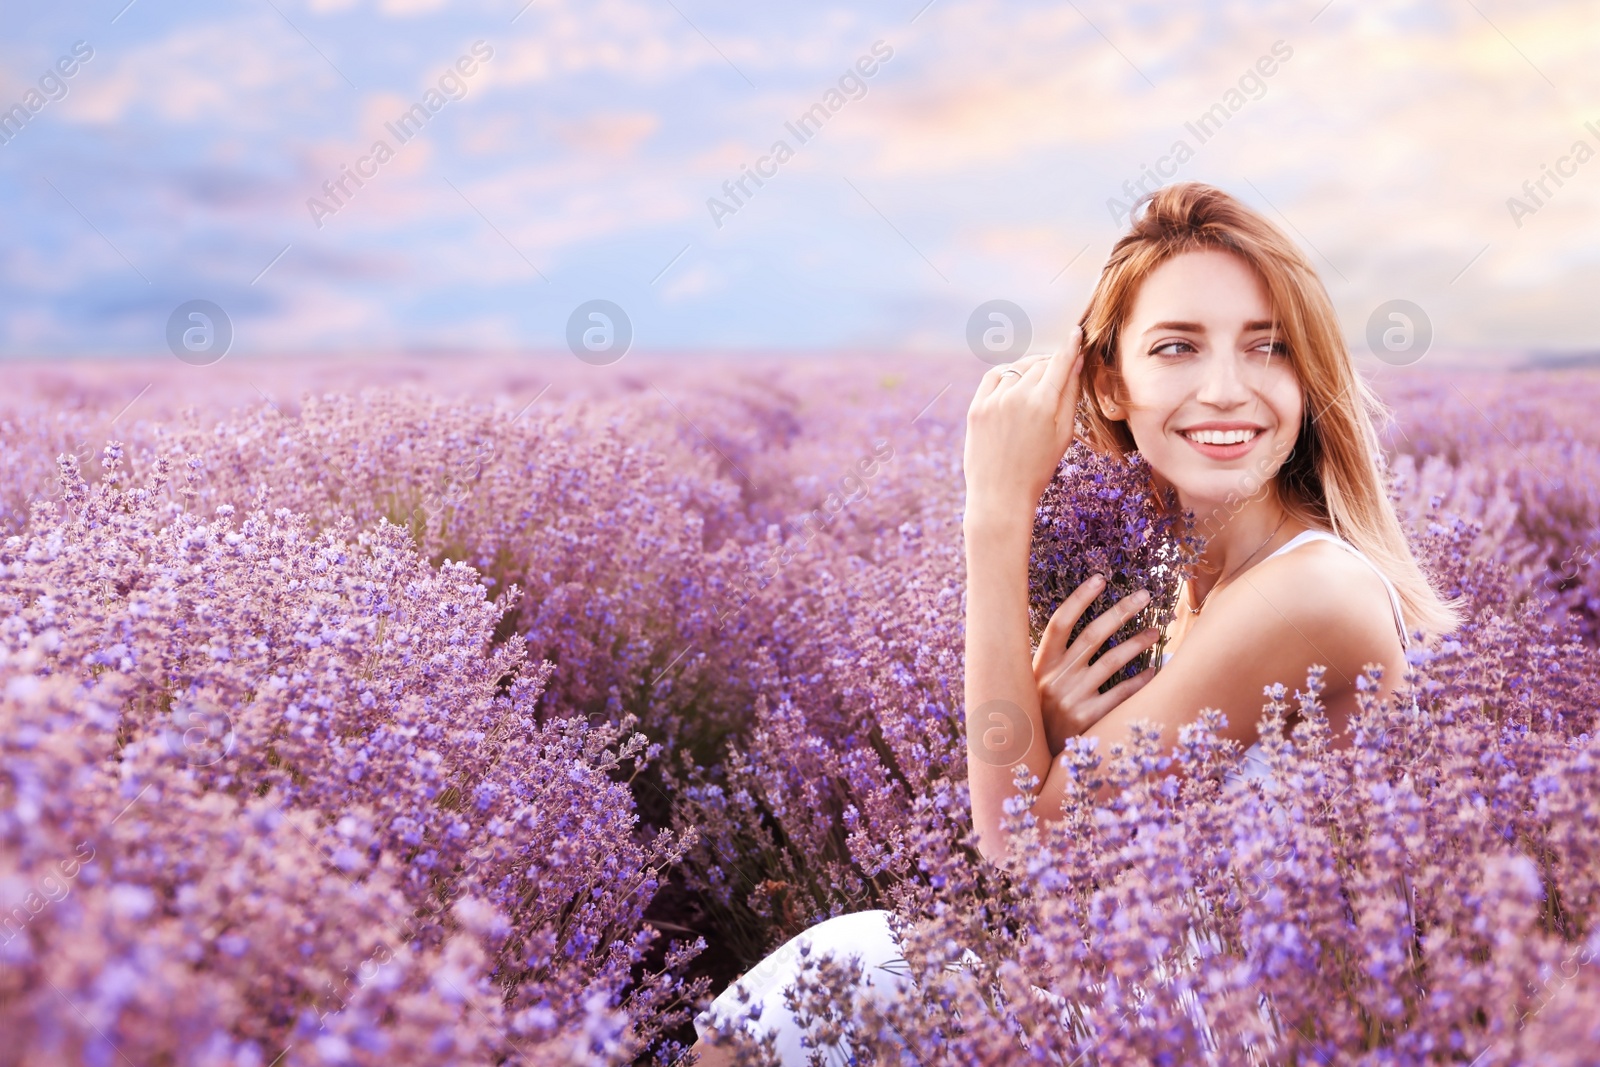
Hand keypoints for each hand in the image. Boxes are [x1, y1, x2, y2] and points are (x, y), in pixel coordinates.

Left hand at [962, 331, 1082, 529]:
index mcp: (1043, 404)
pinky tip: (1015, 379)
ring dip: (1030, 367)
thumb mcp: (1062, 434)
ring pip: (1017, 368)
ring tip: (1039, 378)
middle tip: (1061, 369)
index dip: (1070, 346)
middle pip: (1040, 365)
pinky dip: (1007, 373)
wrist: (1000, 495)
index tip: (1076, 332)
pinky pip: (994, 376)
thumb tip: (1076, 364)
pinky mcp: (976, 407)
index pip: (1060, 363)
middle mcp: (1016, 397)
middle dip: (1052, 363)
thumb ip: (1070, 396)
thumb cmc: (1038, 468)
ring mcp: (993, 401)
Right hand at [1033, 574, 1160, 754]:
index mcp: (1041, 664)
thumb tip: (1083, 628)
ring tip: (1157, 632)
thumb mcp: (1034, 683)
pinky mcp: (1088, 720)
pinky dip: (1140, 681)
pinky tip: (1154, 672)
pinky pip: (1121, 694)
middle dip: (1120, 612)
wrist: (1030, 757)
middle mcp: (1056, 677)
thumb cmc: (1037, 714)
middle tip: (1144, 596)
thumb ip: (1054, 660)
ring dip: (1137, 643)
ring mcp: (1073, 698)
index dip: (1079, 599)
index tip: (1100, 580)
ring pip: (1112, 661)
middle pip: (1092, 635)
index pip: (1059, 623)